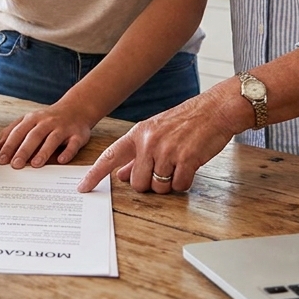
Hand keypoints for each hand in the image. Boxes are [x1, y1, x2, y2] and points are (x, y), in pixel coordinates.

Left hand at [0, 102, 92, 168]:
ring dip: (44, 151)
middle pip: (34, 136)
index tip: (1, 160)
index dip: (9, 146)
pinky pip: (73, 143)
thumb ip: (11, 133)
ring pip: (53, 139)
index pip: (18, 132)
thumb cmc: (48, 119)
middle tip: (15, 165)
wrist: (76, 108)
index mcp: (32, 119)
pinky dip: (68, 152)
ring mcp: (63, 128)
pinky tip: (61, 160)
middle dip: (24, 150)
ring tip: (35, 164)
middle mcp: (47, 122)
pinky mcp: (78, 135)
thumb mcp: (28, 122)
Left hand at [77, 94, 238, 193]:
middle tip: (164, 170)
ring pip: (159, 188)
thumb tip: (121, 175)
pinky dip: (185, 182)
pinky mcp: (186, 159)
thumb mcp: (156, 132)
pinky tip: (190, 167)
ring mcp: (167, 151)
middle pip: (138, 183)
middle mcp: (149, 142)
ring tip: (179, 165)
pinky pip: (179, 186)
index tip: (82, 187)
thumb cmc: (186, 122)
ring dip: (169, 183)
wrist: (215, 110)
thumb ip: (137, 154)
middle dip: (150, 184)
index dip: (94, 174)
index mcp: (138, 134)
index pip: (110, 156)